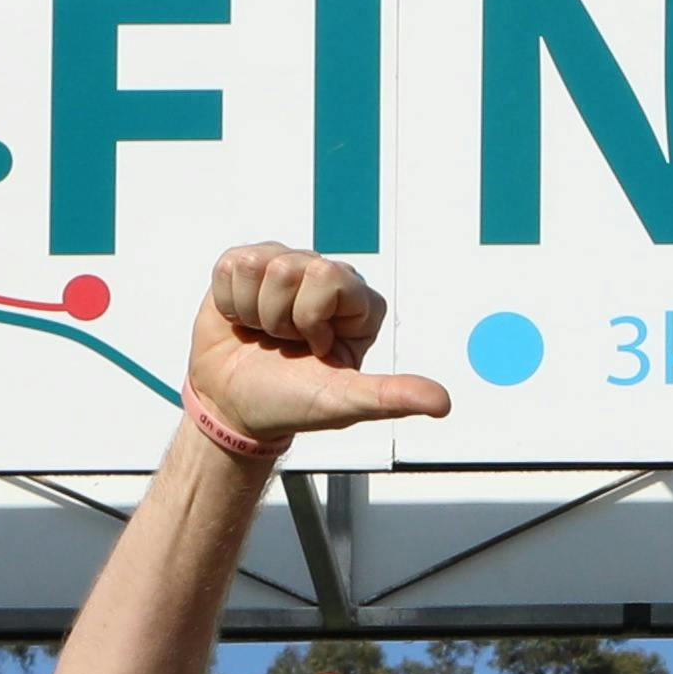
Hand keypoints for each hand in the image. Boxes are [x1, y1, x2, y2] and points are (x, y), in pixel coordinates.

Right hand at [189, 244, 450, 442]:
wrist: (235, 407)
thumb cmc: (291, 403)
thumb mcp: (344, 402)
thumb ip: (391, 396)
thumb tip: (442, 403)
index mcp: (358, 302)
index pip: (329, 277)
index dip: (310, 317)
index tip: (316, 349)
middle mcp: (325, 276)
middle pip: (290, 268)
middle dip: (280, 317)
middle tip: (286, 344)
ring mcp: (285, 267)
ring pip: (258, 266)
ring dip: (254, 313)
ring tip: (265, 335)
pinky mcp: (247, 267)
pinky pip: (232, 267)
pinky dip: (230, 304)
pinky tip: (244, 323)